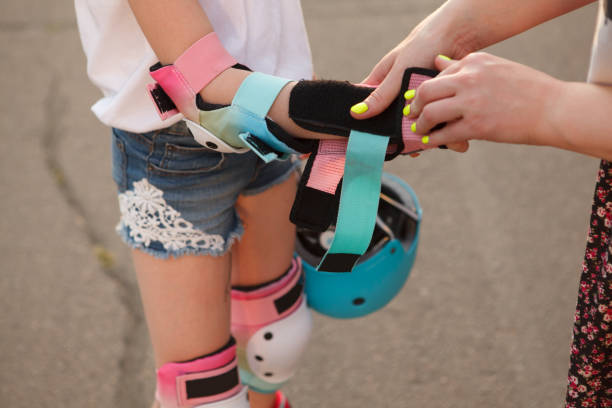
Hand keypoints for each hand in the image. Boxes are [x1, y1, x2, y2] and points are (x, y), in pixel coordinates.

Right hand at [349, 25, 469, 153]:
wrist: (458, 35)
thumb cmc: (422, 45)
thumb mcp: (399, 72)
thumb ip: (381, 94)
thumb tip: (356, 113)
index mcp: (383, 83)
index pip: (371, 108)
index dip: (370, 126)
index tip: (374, 143)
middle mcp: (398, 92)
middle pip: (395, 121)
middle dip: (402, 134)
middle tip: (408, 149)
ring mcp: (418, 97)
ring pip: (416, 121)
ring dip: (422, 131)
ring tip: (428, 144)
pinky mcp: (436, 100)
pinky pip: (434, 117)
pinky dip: (439, 124)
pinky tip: (443, 135)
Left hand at [407, 53, 562, 147]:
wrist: (554, 109)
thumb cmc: (528, 90)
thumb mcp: (495, 68)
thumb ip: (465, 66)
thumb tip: (438, 62)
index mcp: (474, 62)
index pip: (438, 74)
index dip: (426, 90)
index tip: (420, 100)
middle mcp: (470, 78)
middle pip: (426, 91)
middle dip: (415, 106)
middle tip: (412, 115)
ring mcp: (472, 102)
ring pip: (430, 113)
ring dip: (420, 124)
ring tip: (420, 130)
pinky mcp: (476, 126)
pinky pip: (444, 134)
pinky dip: (432, 140)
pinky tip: (430, 143)